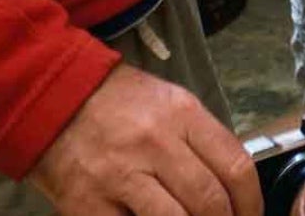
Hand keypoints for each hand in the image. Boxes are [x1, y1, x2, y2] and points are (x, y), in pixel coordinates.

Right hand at [28, 62, 257, 215]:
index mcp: (181, 114)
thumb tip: (233, 185)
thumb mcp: (169, 103)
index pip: (236, 167)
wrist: (53, 99)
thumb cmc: (117, 103)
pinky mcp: (88, 205)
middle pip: (210, 201)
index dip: (251, 204)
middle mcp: (155, 143)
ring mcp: (120, 176)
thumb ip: (201, 140)